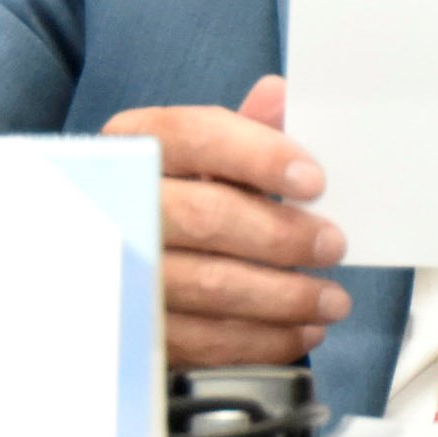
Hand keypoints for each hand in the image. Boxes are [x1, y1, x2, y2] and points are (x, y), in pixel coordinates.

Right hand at [101, 75, 350, 367]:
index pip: (195, 136)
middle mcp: (118, 202)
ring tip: (331, 300)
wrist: (103, 257)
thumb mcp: (197, 154)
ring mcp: (118, 270)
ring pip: (207, 285)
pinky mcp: (131, 328)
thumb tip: (279, 95)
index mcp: (136, 144)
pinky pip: (201, 340)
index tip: (313, 181)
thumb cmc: (168, 195)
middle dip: (282, 235)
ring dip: (284, 297)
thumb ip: (242, 130)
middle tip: (334, 246)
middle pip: (205, 216)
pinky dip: (261, 340)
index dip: (258, 156)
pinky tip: (300, 332)